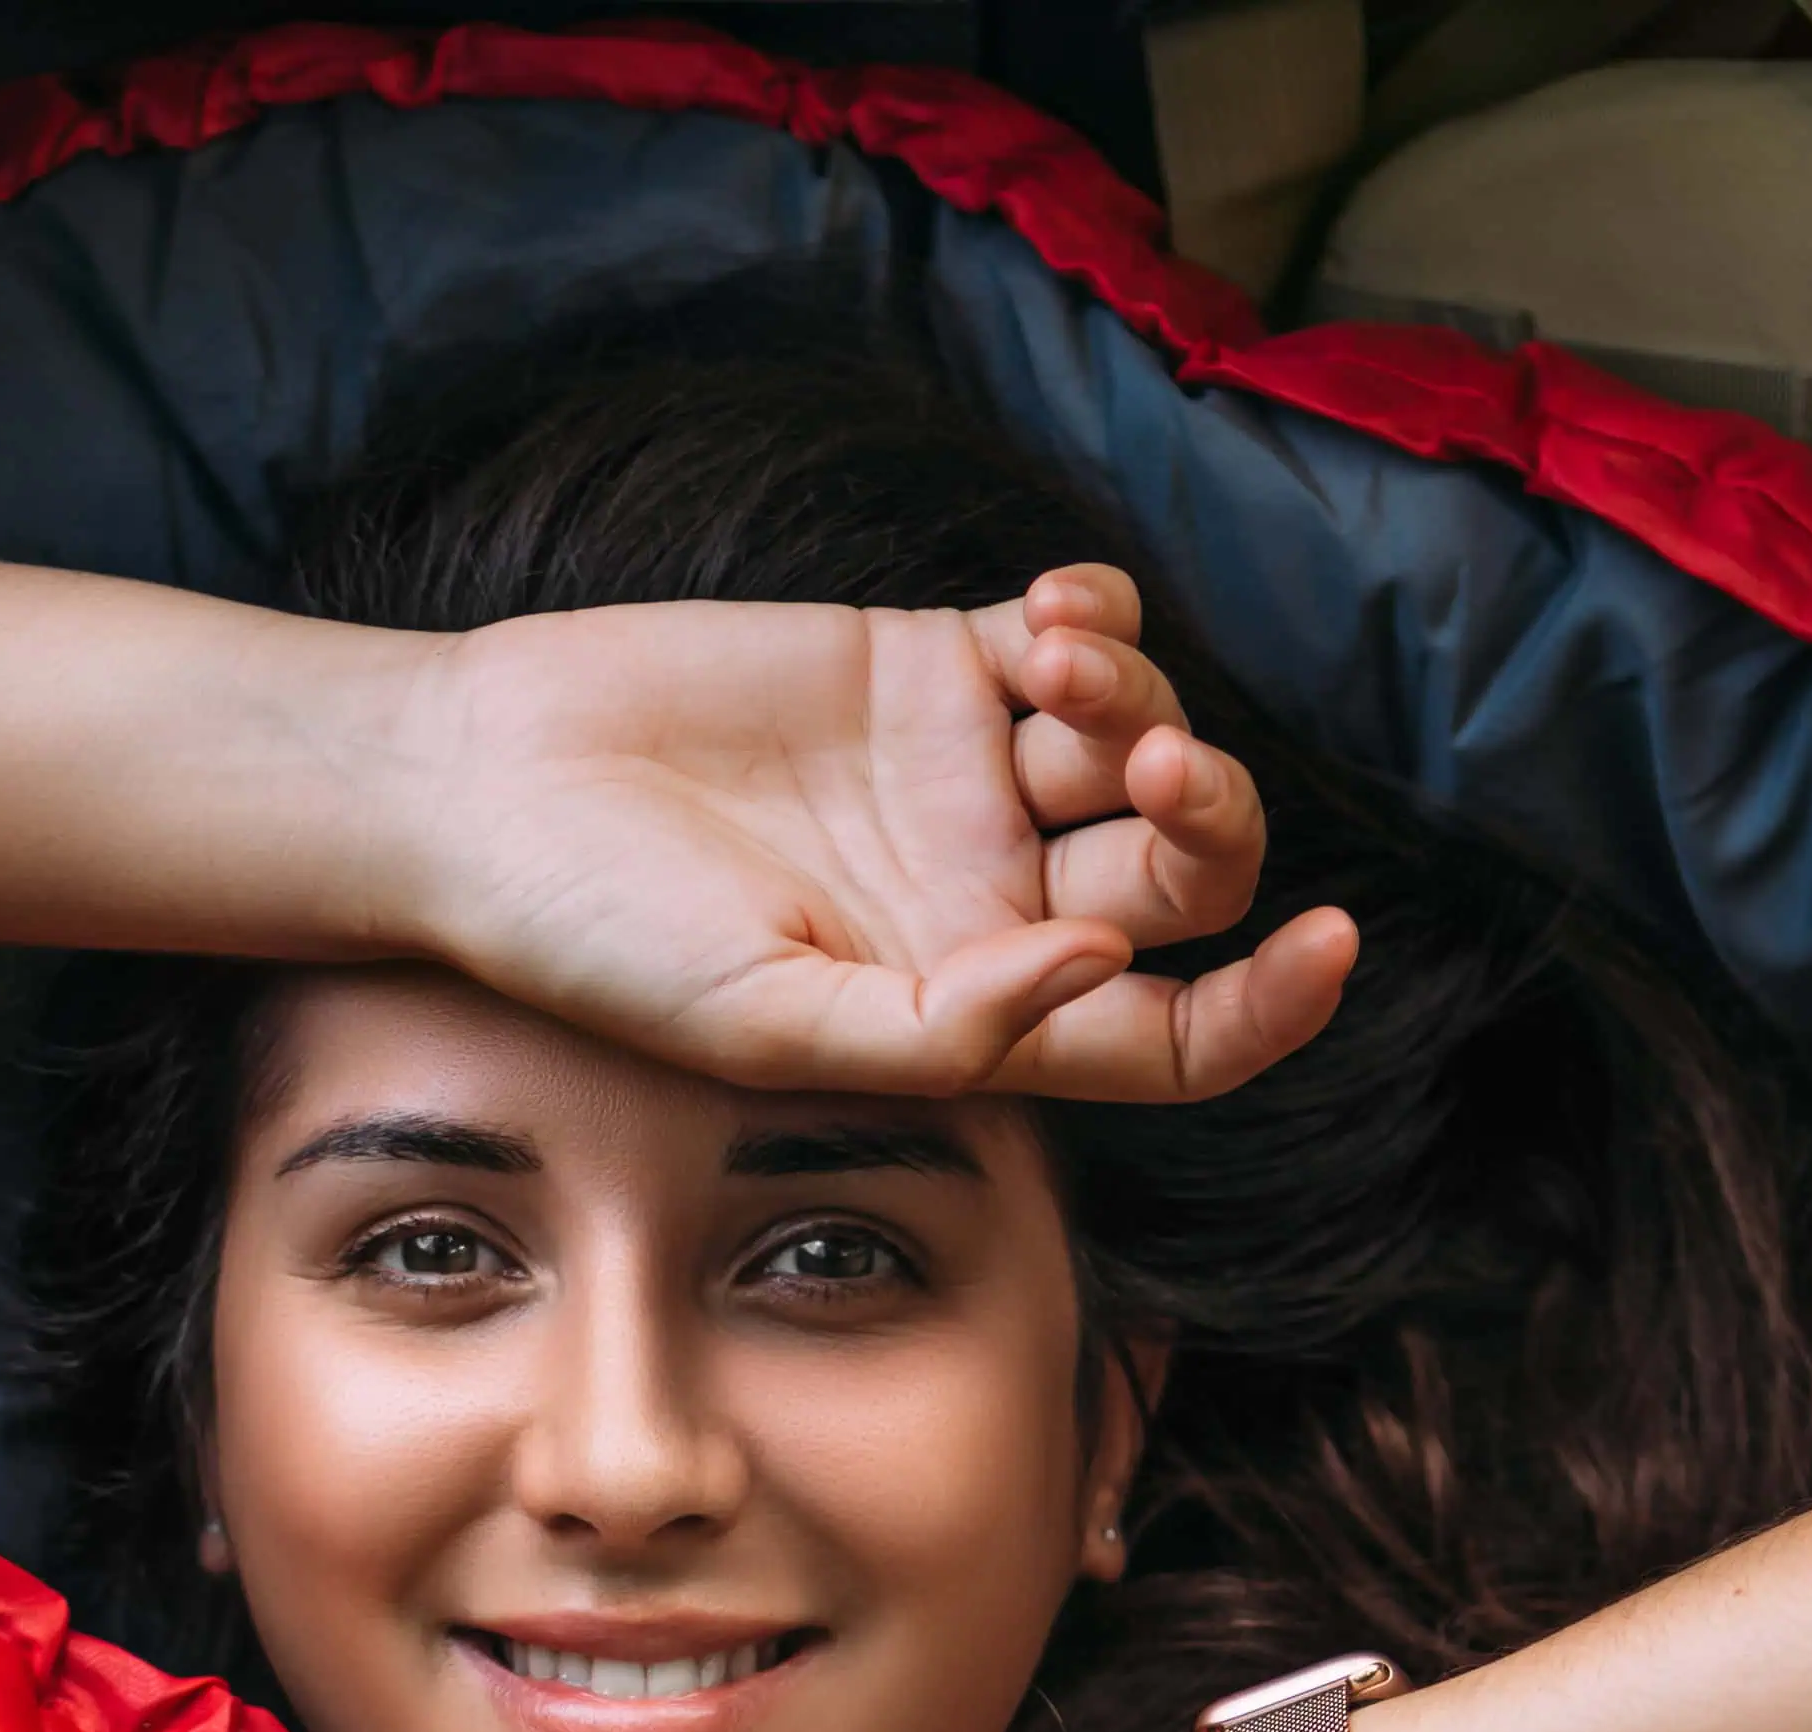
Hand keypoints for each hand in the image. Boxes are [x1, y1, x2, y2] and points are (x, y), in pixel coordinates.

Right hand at [396, 563, 1356, 1104]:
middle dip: (1206, 820)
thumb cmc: (598, 939)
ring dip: (1141, 702)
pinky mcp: (928, 667)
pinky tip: (1051, 614)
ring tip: (1050, 663)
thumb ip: (946, 1025)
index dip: (1269, 1007)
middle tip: (1148, 776)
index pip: (1172, 1037)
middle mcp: (994, 906)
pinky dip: (1103, 618)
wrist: (482, 788)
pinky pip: (1081, 638)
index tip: (1329, 947)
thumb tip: (1108, 968)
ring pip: (1144, 746)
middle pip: (1182, 877)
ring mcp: (970, 782)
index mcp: (975, 1016)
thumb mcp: (768, 1020)